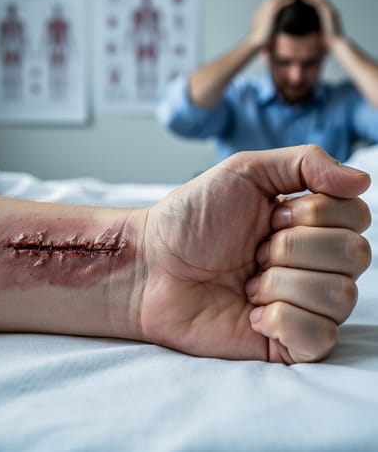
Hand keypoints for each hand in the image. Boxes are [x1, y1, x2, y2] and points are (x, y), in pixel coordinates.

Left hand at [139, 145, 370, 362]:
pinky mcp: (287, 344)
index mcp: (310, 224)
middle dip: (292, 247)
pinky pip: (320, 337)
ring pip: (340, 296)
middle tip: (251, 251)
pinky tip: (251, 313)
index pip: (356, 216)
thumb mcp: (244, 172)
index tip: (267, 216)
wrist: (149, 266)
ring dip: (282, 283)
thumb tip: (363, 180)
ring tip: (246, 282)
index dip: (311, 213)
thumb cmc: (188, 220)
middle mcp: (314, 264)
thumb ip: (305, 162)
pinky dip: (283, 320)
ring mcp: (303, 305)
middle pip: (355, 255)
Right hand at [248, 0, 294, 47]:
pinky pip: (279, 5)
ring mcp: (264, 12)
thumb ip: (271, 26)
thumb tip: (278, 27)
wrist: (254, 43)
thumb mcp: (265, 31)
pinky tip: (292, 0)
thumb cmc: (259, 41)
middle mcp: (261, 10)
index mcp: (259, 13)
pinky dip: (286, 1)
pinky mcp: (269, 15)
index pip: (267, 1)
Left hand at [300, 0, 343, 47]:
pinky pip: (320, 2)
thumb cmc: (326, 43)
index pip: (318, 3)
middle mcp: (330, 11)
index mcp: (327, 16)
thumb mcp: (316, 34)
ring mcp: (331, 11)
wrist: (337, 46)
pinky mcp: (330, 13)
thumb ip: (310, 30)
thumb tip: (298, 32)